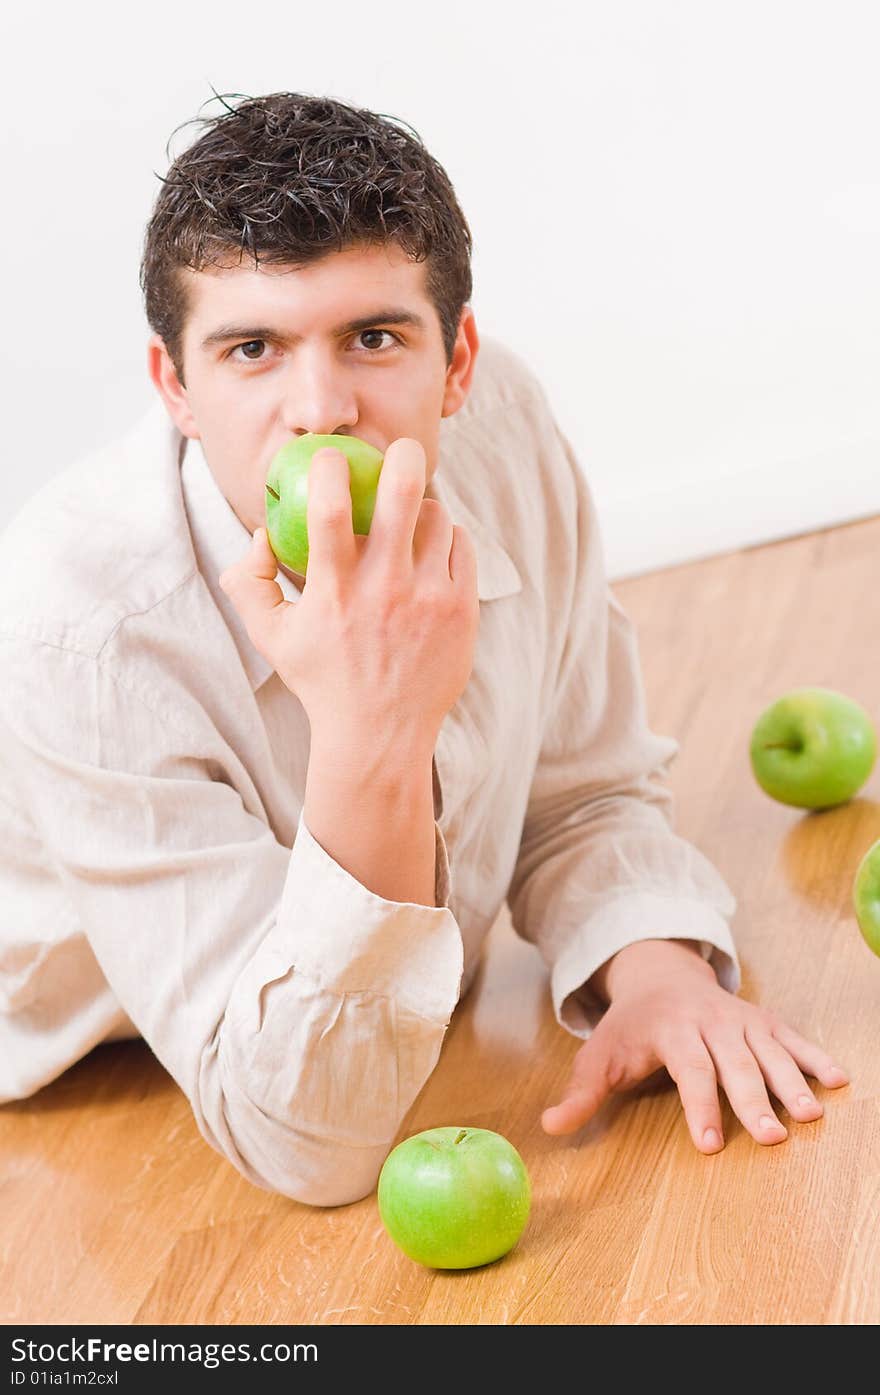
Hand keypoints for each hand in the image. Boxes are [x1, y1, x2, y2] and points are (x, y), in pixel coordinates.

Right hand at [218, 439, 479, 749]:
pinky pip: (462, 546)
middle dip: (401, 456)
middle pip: (404, 493)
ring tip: (411, 519)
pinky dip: (448, 538)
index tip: (329, 457)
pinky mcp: (461, 611)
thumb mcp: (270, 637)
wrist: (380, 735)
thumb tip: (259, 532)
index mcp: (333, 591)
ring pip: (438, 516)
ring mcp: (428, 599)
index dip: (329, 467)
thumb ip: (249, 582)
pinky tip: (433, 549)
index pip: (330, 509)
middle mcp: (384, 590)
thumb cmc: (322, 680)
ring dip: (423, 507)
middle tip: (397, 451)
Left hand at [541, 938, 849, 1151]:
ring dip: (791, 1081)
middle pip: (734, 1062)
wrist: (659, 975)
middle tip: (771, 1137)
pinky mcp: (762, 1019)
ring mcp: (739, 1018)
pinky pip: (792, 1037)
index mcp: (670, 1029)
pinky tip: (840, 1081)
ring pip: (768, 1050)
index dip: (699, 1107)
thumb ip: (580, 1094)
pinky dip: (815, 1057)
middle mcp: (709, 1020)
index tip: (710, 1145)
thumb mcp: (598, 1056)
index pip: (689, 1070)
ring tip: (810, 1115)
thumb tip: (549, 1128)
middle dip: (753, 1099)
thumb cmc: (629, 1029)